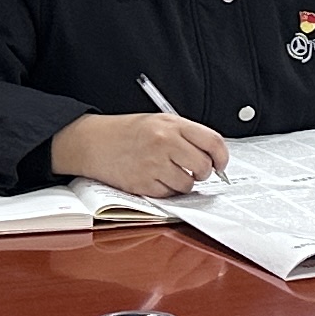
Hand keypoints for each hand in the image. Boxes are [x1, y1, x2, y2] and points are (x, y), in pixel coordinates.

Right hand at [54, 111, 229, 197]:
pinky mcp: (142, 183)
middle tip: (194, 170)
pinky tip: (156, 179)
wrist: (92, 142)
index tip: (220, 163)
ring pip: (188, 184)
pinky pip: (169, 194)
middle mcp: (165, 143)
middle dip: (203, 172)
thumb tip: (212, 155)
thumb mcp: (159, 122)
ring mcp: (153, 164)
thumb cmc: (126, 132)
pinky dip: (167, 190)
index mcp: (172, 125)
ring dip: (184, 183)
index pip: (213, 142)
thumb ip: (186, 135)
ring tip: (171, 173)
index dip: (222, 157)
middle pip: (203, 166)